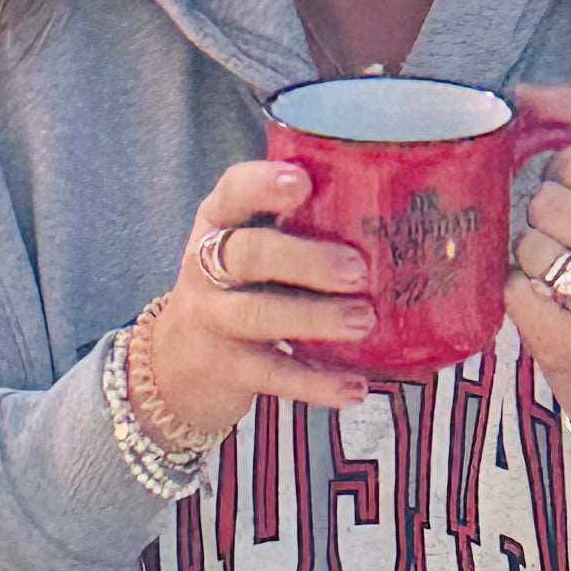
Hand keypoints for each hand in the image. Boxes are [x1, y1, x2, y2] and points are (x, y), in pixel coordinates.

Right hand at [138, 158, 374, 441]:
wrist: (178, 362)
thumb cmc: (239, 286)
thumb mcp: (250, 246)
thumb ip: (296, 225)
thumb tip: (393, 208)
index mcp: (218, 222)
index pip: (233, 192)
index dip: (263, 184)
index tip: (303, 182)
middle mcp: (205, 266)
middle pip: (247, 254)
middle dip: (304, 260)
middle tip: (358, 270)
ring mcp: (211, 319)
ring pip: (258, 314)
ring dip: (315, 318)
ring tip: (364, 321)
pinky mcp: (225, 369)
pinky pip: (273, 375)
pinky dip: (317, 383)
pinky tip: (356, 387)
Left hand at [504, 84, 570, 439]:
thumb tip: (523, 92)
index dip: (563, 174)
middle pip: (549, 202)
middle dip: (543, 215)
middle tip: (565, 240)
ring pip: (531, 246)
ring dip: (529, 256)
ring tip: (556, 274)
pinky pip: (514, 291)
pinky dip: (515, 291)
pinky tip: (544, 303)